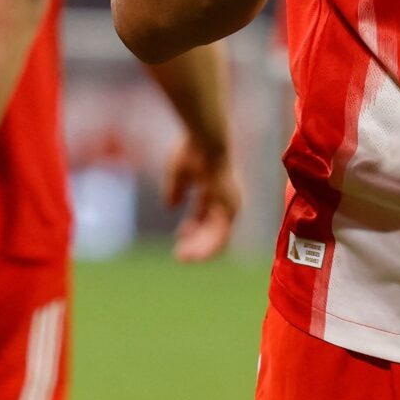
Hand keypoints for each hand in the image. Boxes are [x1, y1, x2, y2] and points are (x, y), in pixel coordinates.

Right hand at [163, 135, 240, 262]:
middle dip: (195, 242)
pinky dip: (207, 247)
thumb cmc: (192, 150)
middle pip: (211, 227)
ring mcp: (229, 205)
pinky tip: (194, 255)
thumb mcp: (179, 172)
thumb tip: (170, 206)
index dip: (192, 226)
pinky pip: (220, 236)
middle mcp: (225, 199)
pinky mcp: (229, 210)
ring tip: (184, 259)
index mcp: (214, 188)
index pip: (205, 213)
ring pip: (216, 236)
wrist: (206, 141)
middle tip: (180, 255)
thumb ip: (175, 188)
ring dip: (200, 249)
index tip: (178, 235)